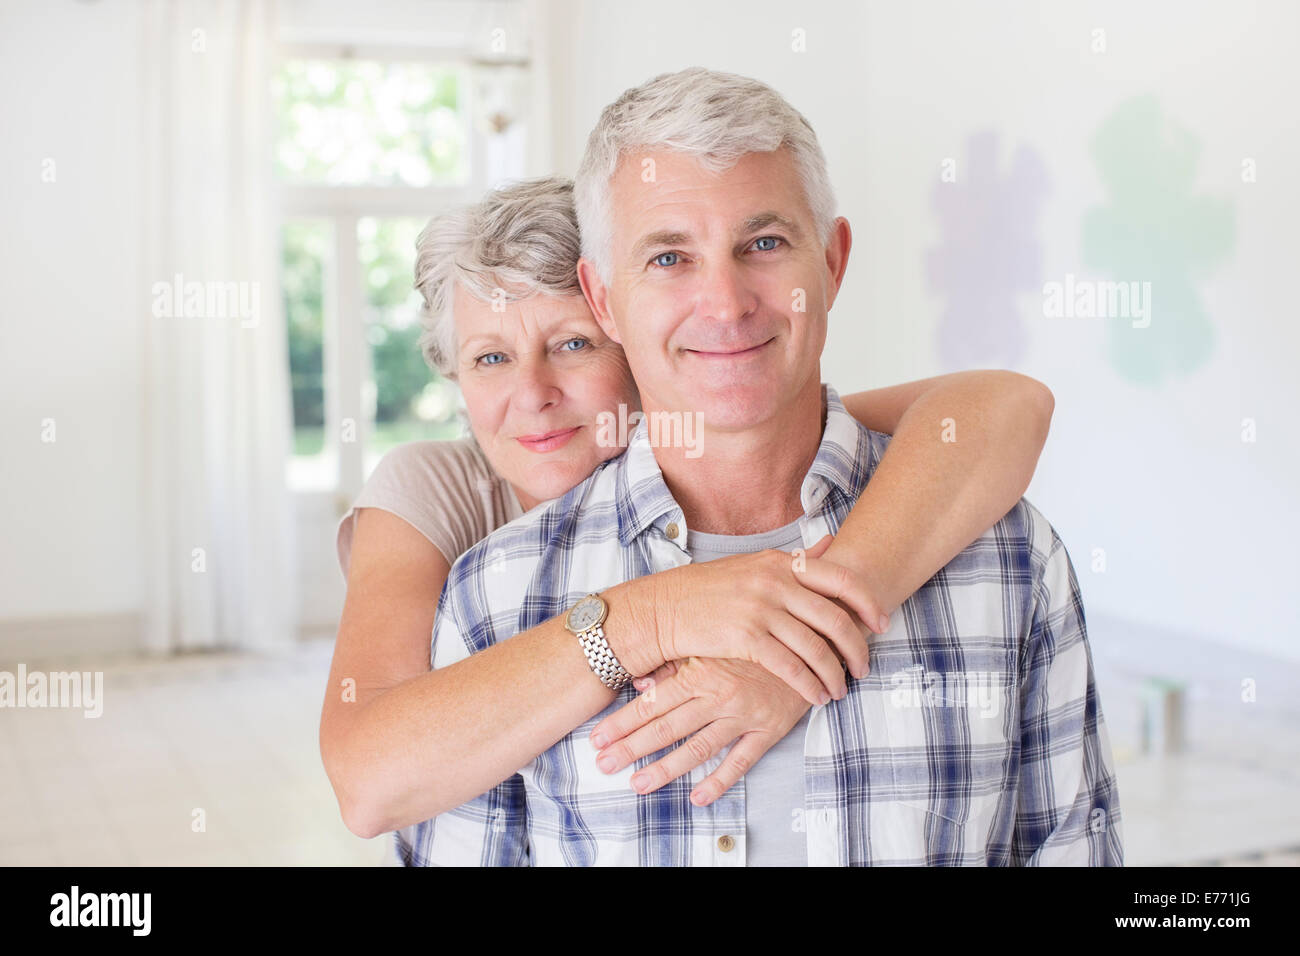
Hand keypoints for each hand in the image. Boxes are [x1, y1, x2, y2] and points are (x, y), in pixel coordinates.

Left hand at [590, 656, 809, 806]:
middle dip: (632, 748)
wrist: (809, 643)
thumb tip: (638, 684)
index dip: (622, 723)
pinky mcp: (768, 730)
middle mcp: (719, 694)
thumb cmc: (753, 643)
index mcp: (701, 670)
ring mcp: (743, 714)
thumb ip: (675, 666)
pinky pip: (741, 761)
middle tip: (604, 766)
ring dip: (666, 769)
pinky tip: (698, 797)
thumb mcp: (712, 645)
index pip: (653, 702)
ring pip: (698, 747)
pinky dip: (720, 781)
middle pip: (667, 727)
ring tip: (638, 785)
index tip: (597, 739)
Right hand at [636, 535, 885, 706]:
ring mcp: (761, 608)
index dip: (867, 602)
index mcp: (781, 561)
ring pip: (815, 646)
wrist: (665, 608)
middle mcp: (775, 581)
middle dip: (856, 647)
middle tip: (863, 667)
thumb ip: (795, 560)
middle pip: (834, 617)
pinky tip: (816, 696)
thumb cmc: (709, 590)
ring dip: (834, 673)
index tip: (882, 623)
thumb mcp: (754, 565)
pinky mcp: (746, 636)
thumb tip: (830, 544)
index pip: (840, 578)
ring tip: (840, 689)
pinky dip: (809, 685)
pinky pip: (790, 666)